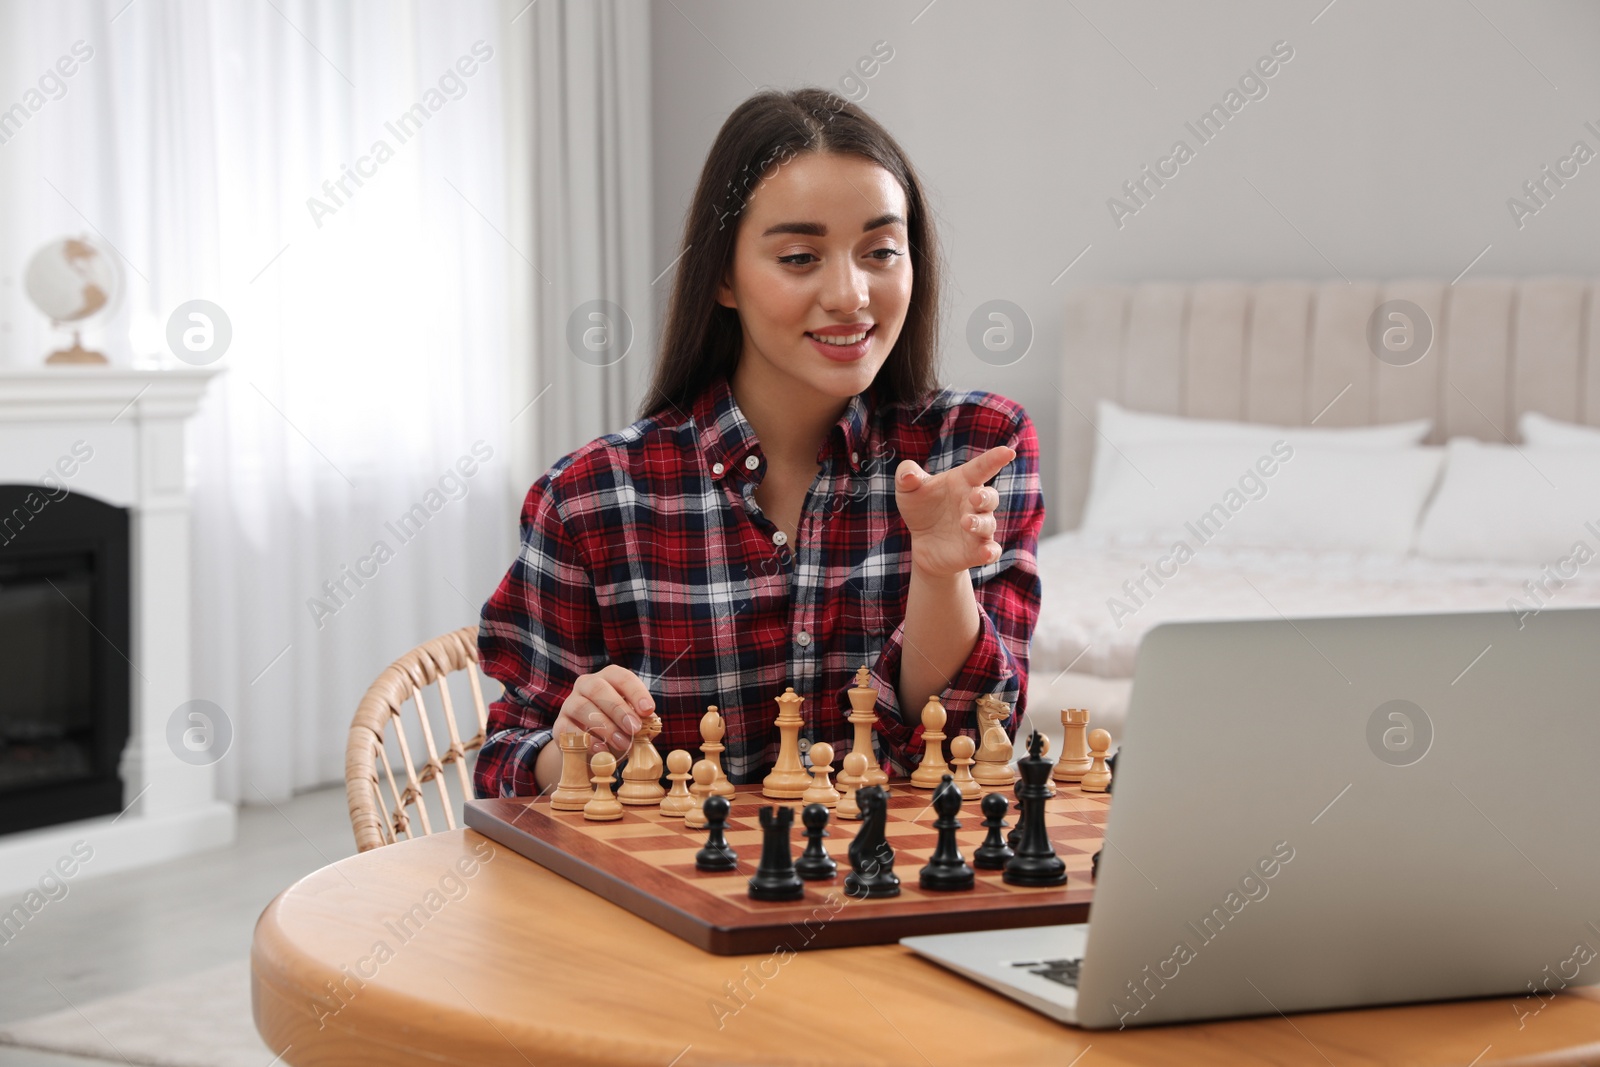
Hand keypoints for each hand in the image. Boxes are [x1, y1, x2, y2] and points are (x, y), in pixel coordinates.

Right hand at [553, 664, 655, 758]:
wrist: (589, 746)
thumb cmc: (617, 727)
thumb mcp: (631, 722)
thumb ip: (642, 721)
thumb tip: (652, 725)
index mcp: (608, 678)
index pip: (622, 677)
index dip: (636, 692)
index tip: (648, 710)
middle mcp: (586, 685)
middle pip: (598, 688)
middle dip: (619, 709)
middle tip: (635, 728)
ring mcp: (569, 703)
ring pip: (582, 707)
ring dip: (605, 726)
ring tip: (623, 743)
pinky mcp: (559, 724)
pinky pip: (568, 729)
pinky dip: (586, 740)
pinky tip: (602, 750)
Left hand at [894, 444, 1015, 578]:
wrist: (922, 543)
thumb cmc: (921, 508)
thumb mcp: (908, 490)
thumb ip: (907, 476)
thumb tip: (908, 475)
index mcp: (963, 482)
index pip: (982, 467)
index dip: (995, 458)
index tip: (1007, 451)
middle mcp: (975, 503)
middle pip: (990, 497)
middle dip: (986, 496)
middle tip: (975, 496)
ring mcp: (979, 528)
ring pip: (988, 523)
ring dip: (980, 523)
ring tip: (966, 522)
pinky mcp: (977, 550)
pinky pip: (992, 550)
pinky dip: (991, 552)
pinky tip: (986, 553)